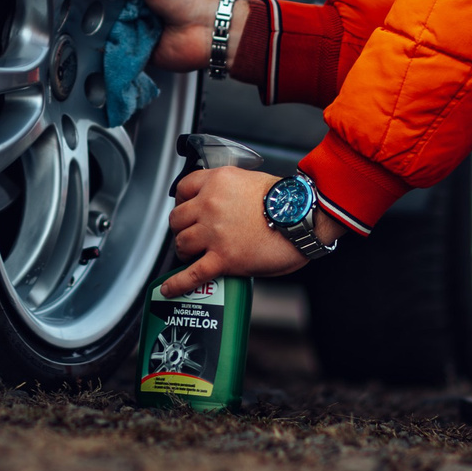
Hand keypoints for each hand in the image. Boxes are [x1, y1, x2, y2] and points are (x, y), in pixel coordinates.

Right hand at [109, 0, 226, 71]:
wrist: (210, 33)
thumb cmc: (194, 1)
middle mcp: (147, 4)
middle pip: (116, 0)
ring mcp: (144, 25)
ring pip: (115, 20)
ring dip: (111, 18)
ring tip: (111, 12)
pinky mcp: (141, 45)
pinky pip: (120, 42)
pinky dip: (114, 38)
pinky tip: (111, 31)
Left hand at [159, 167, 343, 295]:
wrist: (303, 217)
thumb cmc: (287, 202)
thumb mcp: (250, 181)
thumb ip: (228, 191)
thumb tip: (219, 206)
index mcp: (217, 181)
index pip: (183, 188)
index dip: (182, 202)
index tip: (185, 209)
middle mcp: (210, 204)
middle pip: (177, 219)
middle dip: (182, 228)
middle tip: (191, 234)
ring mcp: (215, 233)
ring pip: (181, 243)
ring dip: (184, 251)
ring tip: (192, 255)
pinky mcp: (223, 258)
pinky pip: (192, 274)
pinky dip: (177, 283)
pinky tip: (168, 289)